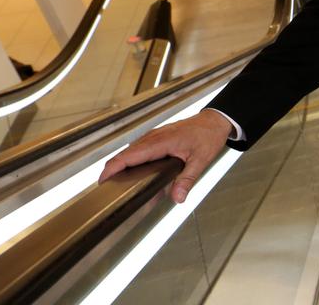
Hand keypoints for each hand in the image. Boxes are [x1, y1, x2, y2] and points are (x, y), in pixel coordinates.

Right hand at [98, 109, 232, 203]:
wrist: (214, 121)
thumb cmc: (208, 136)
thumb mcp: (201, 160)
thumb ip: (187, 180)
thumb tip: (177, 197)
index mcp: (160, 142)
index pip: (128, 156)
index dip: (112, 168)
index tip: (103, 181)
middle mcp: (153, 137)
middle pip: (124, 154)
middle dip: (113, 170)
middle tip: (107, 188)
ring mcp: (153, 136)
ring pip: (129, 151)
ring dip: (121, 165)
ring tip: (117, 183)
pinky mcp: (156, 138)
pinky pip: (138, 149)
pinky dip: (131, 160)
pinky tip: (134, 173)